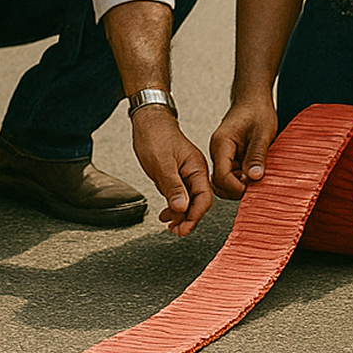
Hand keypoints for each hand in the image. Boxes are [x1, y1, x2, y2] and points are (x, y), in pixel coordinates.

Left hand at [132, 105, 212, 235]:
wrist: (148, 121)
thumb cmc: (156, 137)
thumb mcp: (162, 165)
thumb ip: (173, 187)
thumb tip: (182, 208)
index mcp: (197, 168)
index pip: (204, 198)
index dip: (195, 216)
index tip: (184, 228)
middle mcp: (195, 172)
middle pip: (198, 202)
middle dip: (188, 219)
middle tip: (176, 231)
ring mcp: (186, 174)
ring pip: (188, 200)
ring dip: (180, 215)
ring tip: (170, 226)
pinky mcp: (177, 175)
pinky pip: (179, 195)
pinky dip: (173, 206)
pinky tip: (166, 213)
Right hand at [210, 95, 277, 198]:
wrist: (254, 98)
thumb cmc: (257, 110)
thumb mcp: (262, 133)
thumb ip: (257, 155)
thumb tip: (254, 177)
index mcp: (221, 144)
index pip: (221, 176)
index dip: (236, 187)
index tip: (251, 188)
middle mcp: (218, 150)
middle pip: (220, 182)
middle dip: (236, 189)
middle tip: (255, 187)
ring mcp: (223, 154)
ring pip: (226, 180)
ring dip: (240, 184)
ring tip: (256, 179)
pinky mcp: (230, 155)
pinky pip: (232, 173)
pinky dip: (243, 177)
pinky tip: (255, 173)